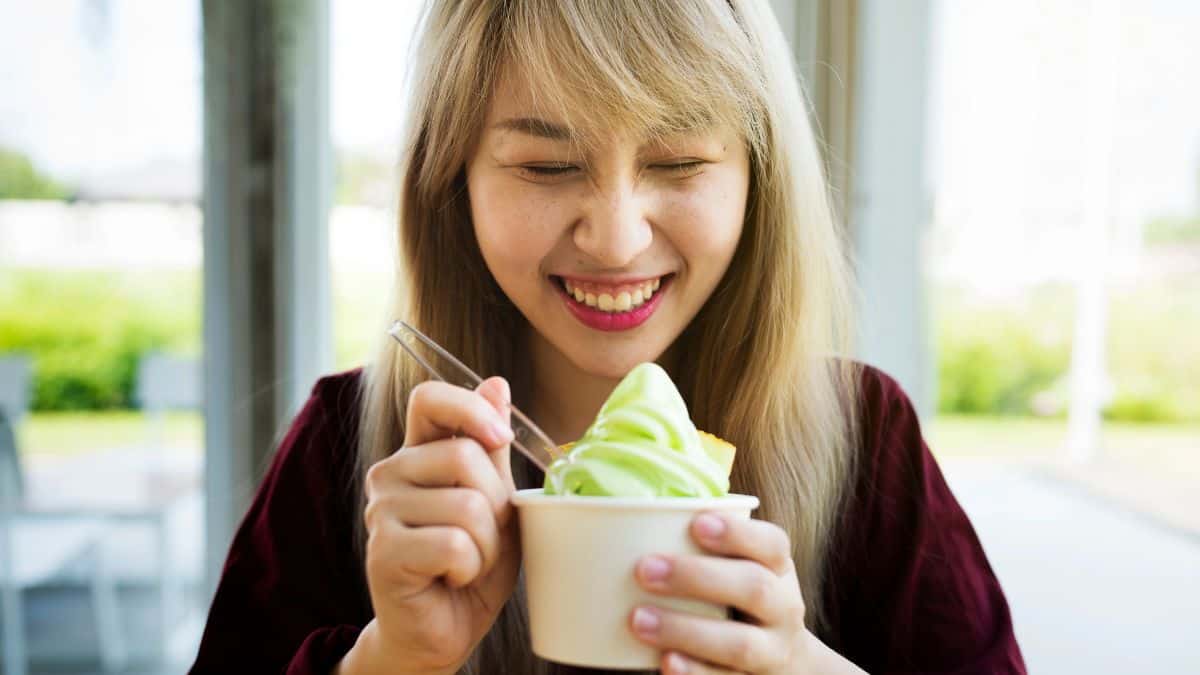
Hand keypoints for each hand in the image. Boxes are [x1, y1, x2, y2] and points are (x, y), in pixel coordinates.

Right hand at [342, 377, 520, 674]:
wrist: (443, 629)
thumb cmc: (470, 563)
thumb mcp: (495, 500)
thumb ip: (491, 447)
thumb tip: (496, 384)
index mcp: (418, 452)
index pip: (429, 397)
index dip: (470, 408)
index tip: (500, 437)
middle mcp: (391, 473)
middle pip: (465, 456)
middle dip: (496, 506)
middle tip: (482, 538)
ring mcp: (380, 511)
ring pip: (468, 506)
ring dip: (487, 546)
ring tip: (467, 563)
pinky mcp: (383, 551)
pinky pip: (455, 545)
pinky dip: (470, 569)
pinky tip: (451, 579)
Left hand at [628, 513, 846, 673]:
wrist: (784, 664)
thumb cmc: (738, 599)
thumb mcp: (737, 568)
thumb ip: (697, 546)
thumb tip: (619, 515)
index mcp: (777, 569)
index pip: (772, 544)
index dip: (738, 532)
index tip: (696, 523)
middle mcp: (783, 608)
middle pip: (754, 588)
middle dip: (697, 578)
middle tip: (644, 569)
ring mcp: (771, 652)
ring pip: (739, 643)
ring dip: (686, 629)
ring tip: (638, 619)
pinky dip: (695, 672)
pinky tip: (664, 661)